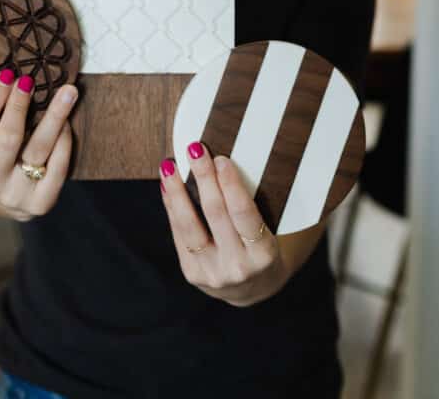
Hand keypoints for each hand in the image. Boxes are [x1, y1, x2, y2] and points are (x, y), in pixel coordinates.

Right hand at [0, 68, 77, 221]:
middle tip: (29, 79)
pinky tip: (68, 122)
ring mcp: (16, 195)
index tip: (7, 74)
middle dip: (18, 105)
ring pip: (39, 149)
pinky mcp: (41, 203)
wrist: (6, 202)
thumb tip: (14, 76)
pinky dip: (64, 142)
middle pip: (9, 137)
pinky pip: (58, 167)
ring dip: (54, 116)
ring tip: (67, 92)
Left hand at [159, 142, 288, 306]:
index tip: (221, 159)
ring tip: (169, 166)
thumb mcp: (271, 229)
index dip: (231, 185)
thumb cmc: (263, 247)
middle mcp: (238, 267)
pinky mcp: (192, 273)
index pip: (244, 214)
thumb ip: (253, 201)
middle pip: (215, 214)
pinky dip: (172, 207)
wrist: (253, 289)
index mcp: (264, 254)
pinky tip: (167, 186)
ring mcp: (212, 273)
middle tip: (195, 150)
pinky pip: (179, 234)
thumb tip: (222, 160)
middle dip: (203, 177)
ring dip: (177, 191)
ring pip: (189, 225)